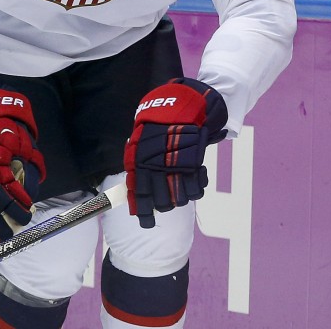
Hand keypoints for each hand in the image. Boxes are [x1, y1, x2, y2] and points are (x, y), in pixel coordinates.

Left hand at [124, 78, 227, 227]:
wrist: (177, 109)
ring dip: (180, 198)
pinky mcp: (193, 165)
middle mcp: (156, 168)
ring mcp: (175, 168)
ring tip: (180, 189)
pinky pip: (196, 190)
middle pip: (161, 202)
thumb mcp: (138, 143)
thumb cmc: (155, 127)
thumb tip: (133, 191)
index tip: (144, 221)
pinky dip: (196, 189)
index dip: (142, 210)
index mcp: (139, 162)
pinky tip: (195, 180)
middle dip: (163, 206)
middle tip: (166, 204)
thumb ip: (136, 166)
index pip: (138, 194)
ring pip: (180, 199)